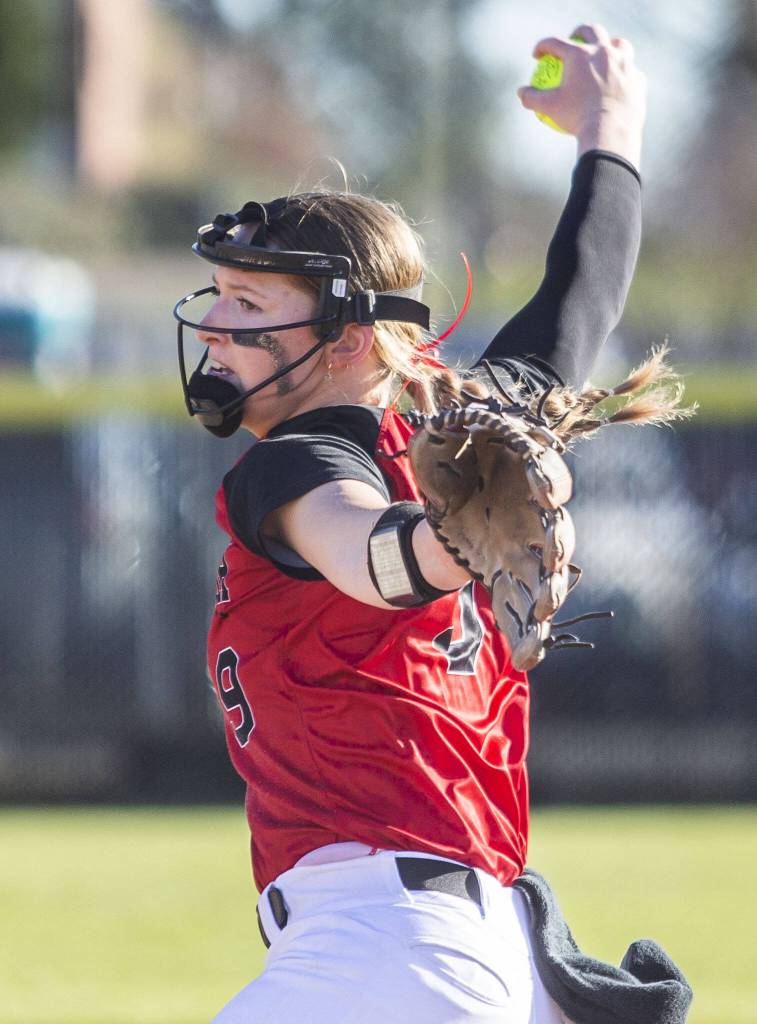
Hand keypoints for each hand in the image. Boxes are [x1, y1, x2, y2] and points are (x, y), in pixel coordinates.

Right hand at [517, 23, 646, 169]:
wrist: (610, 133)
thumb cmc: (577, 119)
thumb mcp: (549, 109)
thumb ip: (532, 98)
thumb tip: (520, 93)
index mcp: (581, 55)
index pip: (556, 43)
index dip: (543, 47)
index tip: (538, 55)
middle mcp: (605, 52)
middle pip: (592, 31)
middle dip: (579, 32)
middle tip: (573, 40)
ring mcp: (625, 64)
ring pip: (619, 45)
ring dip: (610, 46)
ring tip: (604, 55)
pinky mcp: (638, 80)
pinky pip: (631, 72)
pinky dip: (623, 75)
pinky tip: (618, 83)